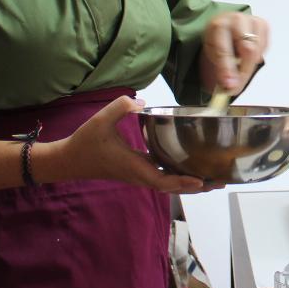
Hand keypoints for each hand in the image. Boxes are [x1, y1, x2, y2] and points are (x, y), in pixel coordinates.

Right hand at [42, 96, 221, 193]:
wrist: (68, 160)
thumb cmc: (84, 142)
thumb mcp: (100, 120)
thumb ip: (120, 107)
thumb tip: (141, 101)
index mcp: (133, 166)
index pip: (161, 179)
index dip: (181, 182)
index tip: (200, 181)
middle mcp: (139, 175)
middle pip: (172, 186)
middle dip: (196, 186)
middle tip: (220, 182)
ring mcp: (139, 175)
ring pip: (169, 184)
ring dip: (190, 184)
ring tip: (213, 180)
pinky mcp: (138, 172)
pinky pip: (163, 178)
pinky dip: (179, 177)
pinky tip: (192, 170)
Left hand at [200, 12, 269, 95]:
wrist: (226, 27)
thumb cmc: (219, 40)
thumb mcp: (213, 54)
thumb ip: (222, 70)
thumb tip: (232, 87)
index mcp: (218, 26)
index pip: (224, 50)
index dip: (227, 69)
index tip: (230, 85)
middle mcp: (236, 20)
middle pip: (247, 49)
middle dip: (244, 70)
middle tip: (238, 85)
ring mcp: (252, 20)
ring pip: (258, 50)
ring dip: (250, 64)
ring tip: (240, 67)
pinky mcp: (263, 24)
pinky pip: (265, 47)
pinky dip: (257, 56)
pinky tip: (248, 55)